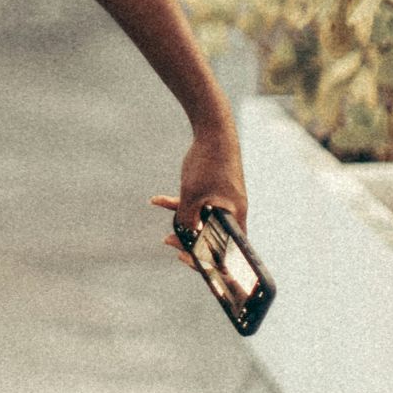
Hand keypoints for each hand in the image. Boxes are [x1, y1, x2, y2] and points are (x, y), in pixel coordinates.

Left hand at [149, 129, 248, 272]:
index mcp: (234, 217)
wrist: (213, 131)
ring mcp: (224, 200)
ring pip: (202, 220)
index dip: (210, 261)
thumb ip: (186, 218)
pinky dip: (180, 203)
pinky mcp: (215, 189)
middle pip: (213, 237)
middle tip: (169, 241)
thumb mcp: (191, 195)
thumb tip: (183, 233)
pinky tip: (157, 200)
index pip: (227, 251)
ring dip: (182, 221)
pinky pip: (197, 203)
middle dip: (190, 241)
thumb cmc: (208, 164)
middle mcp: (233, 211)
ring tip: (162, 224)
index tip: (188, 259)